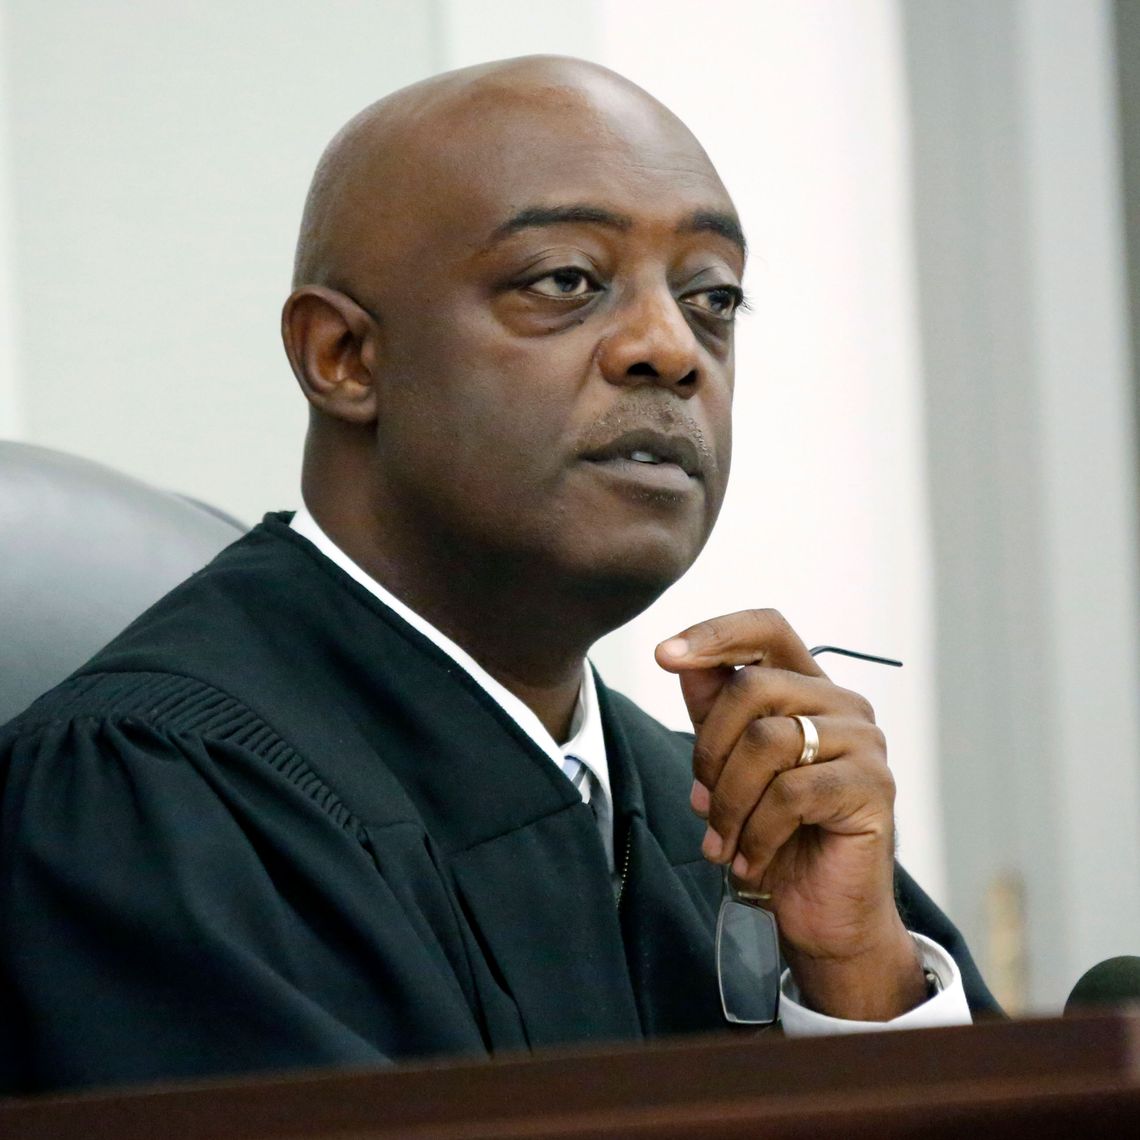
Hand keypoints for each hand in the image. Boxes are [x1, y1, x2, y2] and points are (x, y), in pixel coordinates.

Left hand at [656, 609, 925, 1019]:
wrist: (820, 913)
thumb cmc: (775, 836)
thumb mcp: (728, 766)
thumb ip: (711, 711)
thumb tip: (678, 657)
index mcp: (808, 689)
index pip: (767, 629)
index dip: (715, 633)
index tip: (665, 656)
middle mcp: (842, 704)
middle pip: (752, 687)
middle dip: (709, 751)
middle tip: (702, 804)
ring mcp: (863, 742)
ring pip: (767, 741)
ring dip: (728, 802)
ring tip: (723, 842)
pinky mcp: (873, 787)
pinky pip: (791, 793)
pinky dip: (757, 832)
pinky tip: (751, 859)